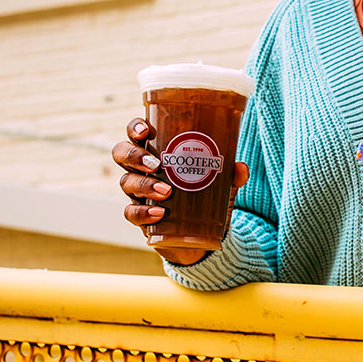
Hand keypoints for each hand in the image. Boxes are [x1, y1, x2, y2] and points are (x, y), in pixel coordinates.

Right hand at [112, 117, 248, 263]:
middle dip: (134, 155)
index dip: (135, 128)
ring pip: (125, 181)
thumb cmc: (206, 196)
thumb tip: (240, 167)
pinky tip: (159, 213)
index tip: (146, 131)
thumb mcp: (221, 184)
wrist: (200, 233)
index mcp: (157, 151)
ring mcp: (137, 192)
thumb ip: (230, 175)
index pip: (137, 133)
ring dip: (143, 184)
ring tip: (166, 191)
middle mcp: (141, 169)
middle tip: (155, 164)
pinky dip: (143, 213)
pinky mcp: (140, 216)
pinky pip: (131, 212)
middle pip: (122, 153)